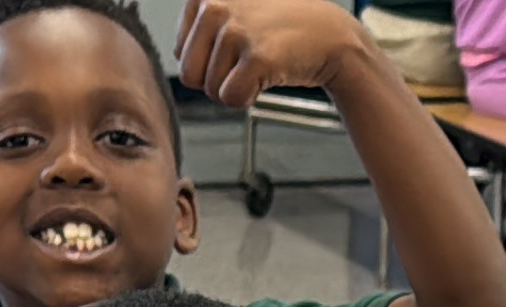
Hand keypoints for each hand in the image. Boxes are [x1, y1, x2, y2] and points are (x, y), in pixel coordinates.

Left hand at [176, 0, 369, 105]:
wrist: (329, 34)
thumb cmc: (280, 27)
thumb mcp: (231, 11)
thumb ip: (198, 28)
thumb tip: (177, 57)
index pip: (180, 55)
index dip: (208, 63)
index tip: (234, 49)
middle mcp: (214, 6)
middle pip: (190, 75)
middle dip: (217, 79)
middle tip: (246, 61)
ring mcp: (235, 30)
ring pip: (210, 89)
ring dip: (237, 86)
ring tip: (261, 62)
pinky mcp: (256, 56)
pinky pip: (231, 98)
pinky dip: (249, 98)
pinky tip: (267, 75)